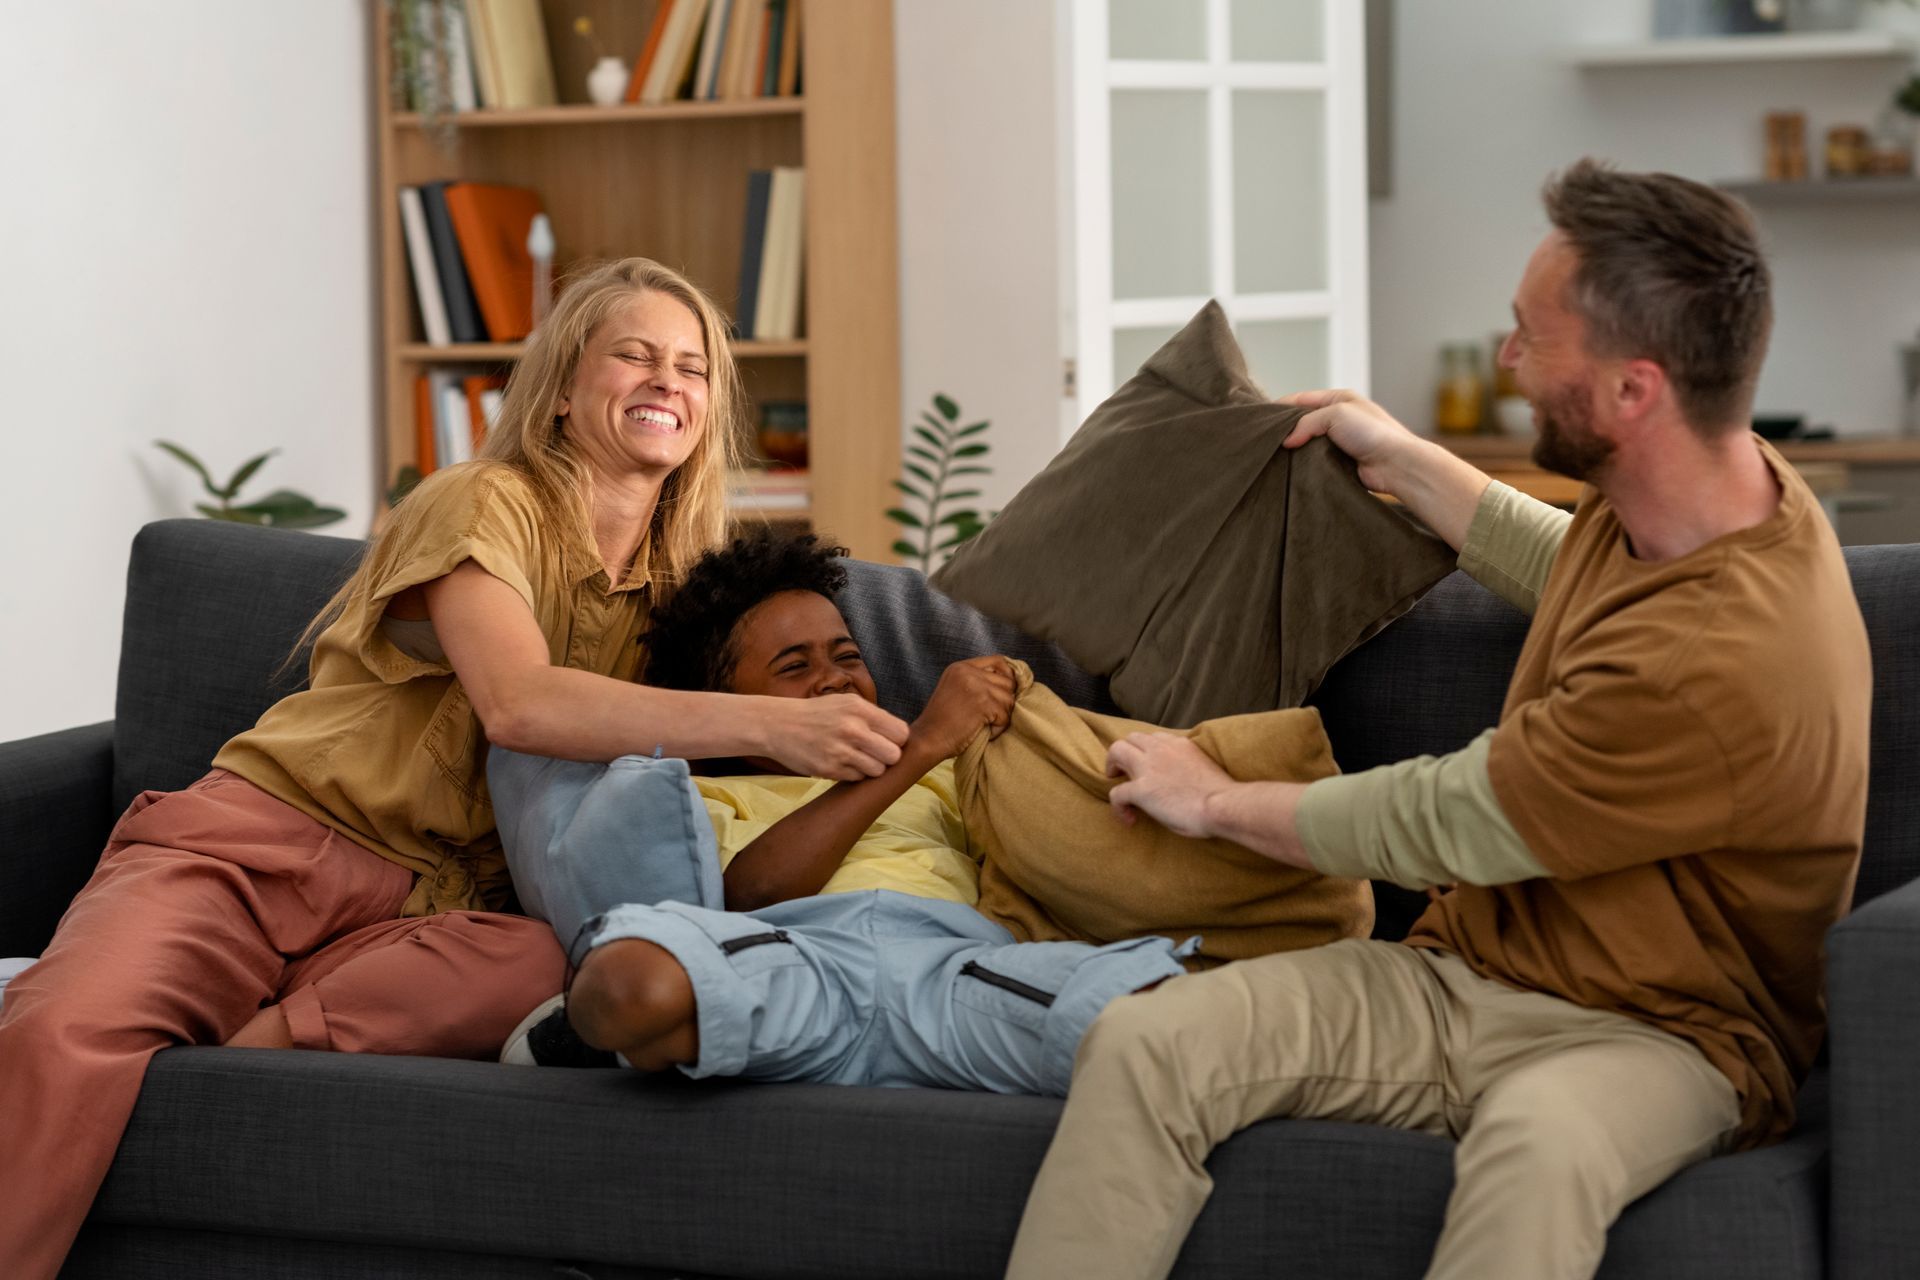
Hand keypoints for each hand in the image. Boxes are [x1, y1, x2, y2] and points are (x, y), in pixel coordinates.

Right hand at [761, 695, 910, 780]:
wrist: (777, 724)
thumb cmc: (817, 714)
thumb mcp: (845, 703)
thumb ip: (873, 717)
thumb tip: (902, 736)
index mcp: (859, 709)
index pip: (901, 732)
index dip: (897, 740)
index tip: (887, 741)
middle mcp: (852, 729)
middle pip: (894, 755)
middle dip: (888, 757)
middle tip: (875, 753)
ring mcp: (840, 750)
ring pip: (877, 770)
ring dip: (871, 767)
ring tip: (856, 758)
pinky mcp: (828, 769)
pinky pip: (857, 778)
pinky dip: (853, 773)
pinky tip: (841, 762)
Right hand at [910, 657, 1017, 761]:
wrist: (927, 740)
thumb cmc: (942, 723)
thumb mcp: (955, 690)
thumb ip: (977, 681)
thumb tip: (1013, 682)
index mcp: (961, 667)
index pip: (999, 661)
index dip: (1007, 678)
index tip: (1003, 695)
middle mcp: (968, 671)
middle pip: (1008, 681)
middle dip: (1004, 701)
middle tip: (990, 717)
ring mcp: (976, 685)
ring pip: (1009, 699)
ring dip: (1002, 717)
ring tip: (984, 725)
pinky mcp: (983, 702)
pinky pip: (1005, 716)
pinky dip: (998, 728)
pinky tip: (983, 731)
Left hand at [1105, 732, 1233, 838]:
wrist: (1223, 805)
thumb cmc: (1221, 793)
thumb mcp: (1203, 766)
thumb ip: (1187, 764)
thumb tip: (1180, 778)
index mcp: (1179, 744)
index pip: (1153, 738)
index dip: (1146, 752)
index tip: (1150, 768)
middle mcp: (1161, 750)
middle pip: (1130, 738)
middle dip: (1124, 753)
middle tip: (1126, 773)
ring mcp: (1148, 768)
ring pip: (1116, 751)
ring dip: (1112, 767)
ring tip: (1119, 785)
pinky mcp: (1141, 790)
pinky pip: (1116, 793)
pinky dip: (1118, 807)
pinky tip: (1129, 819)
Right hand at [1276, 389, 1423, 496]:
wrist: (1396, 465)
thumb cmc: (1373, 433)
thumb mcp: (1336, 414)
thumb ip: (1307, 423)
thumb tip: (1287, 440)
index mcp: (1339, 400)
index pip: (1302, 399)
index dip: (1281, 407)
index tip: (1262, 419)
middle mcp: (1339, 419)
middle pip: (1303, 422)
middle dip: (1287, 430)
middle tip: (1267, 440)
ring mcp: (1339, 442)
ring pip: (1308, 444)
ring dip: (1296, 450)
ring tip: (1277, 456)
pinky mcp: (1340, 463)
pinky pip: (1315, 462)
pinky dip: (1306, 465)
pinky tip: (1293, 470)